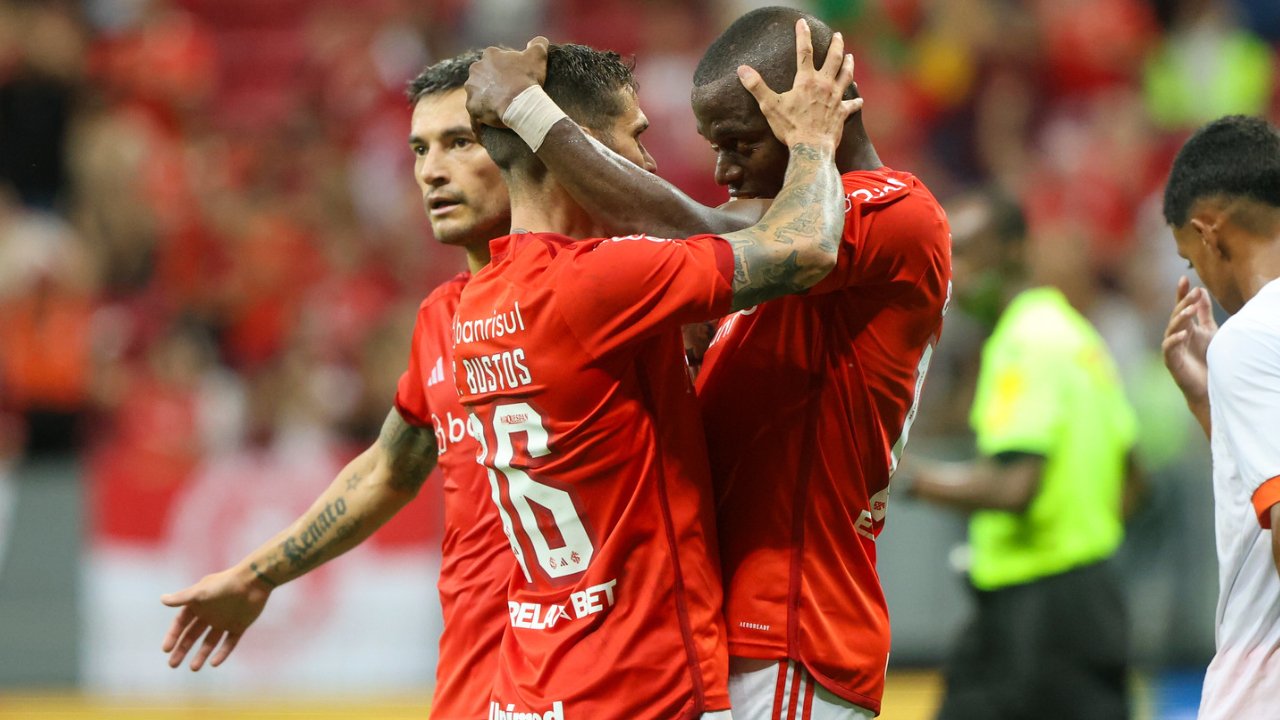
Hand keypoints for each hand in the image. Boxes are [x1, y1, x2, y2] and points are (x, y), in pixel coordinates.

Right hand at [161, 567, 270, 670]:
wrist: (253, 581)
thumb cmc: (224, 584)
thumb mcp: (201, 592)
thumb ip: (182, 598)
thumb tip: (162, 599)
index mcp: (198, 604)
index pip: (181, 623)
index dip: (173, 635)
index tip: (166, 649)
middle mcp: (210, 614)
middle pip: (192, 635)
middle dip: (182, 649)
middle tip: (172, 664)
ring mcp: (224, 621)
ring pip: (210, 642)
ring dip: (201, 654)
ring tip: (193, 668)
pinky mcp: (239, 626)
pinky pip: (229, 643)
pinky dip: (222, 653)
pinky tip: (214, 663)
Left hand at [465, 37, 548, 128]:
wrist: (520, 103)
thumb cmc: (527, 79)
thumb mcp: (538, 56)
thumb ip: (538, 44)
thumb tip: (540, 40)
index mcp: (490, 55)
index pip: (495, 60)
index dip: (506, 69)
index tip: (515, 78)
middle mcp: (476, 69)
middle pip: (483, 75)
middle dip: (492, 82)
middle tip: (507, 93)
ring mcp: (472, 88)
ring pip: (477, 93)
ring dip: (486, 98)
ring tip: (500, 107)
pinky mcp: (472, 107)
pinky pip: (475, 113)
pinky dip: (481, 118)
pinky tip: (489, 123)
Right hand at [737, 19, 861, 149]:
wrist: (812, 147)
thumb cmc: (791, 127)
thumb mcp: (770, 106)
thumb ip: (757, 86)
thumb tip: (742, 69)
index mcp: (806, 80)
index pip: (804, 51)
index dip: (803, 35)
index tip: (802, 23)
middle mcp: (824, 85)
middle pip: (834, 59)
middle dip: (836, 45)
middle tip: (838, 35)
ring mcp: (836, 98)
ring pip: (846, 76)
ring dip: (849, 65)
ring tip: (850, 57)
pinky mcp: (842, 113)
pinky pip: (852, 105)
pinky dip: (856, 101)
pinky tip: (859, 100)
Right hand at [1162, 275, 1216, 406]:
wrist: (1208, 385)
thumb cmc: (1208, 359)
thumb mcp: (1210, 331)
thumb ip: (1205, 313)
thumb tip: (1202, 291)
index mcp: (1185, 326)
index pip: (1181, 306)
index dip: (1181, 293)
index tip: (1184, 278)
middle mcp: (1176, 334)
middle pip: (1177, 314)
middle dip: (1184, 302)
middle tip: (1193, 292)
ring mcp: (1172, 347)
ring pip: (1172, 328)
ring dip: (1180, 318)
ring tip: (1190, 309)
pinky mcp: (1171, 361)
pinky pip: (1169, 348)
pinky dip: (1175, 340)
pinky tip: (1183, 333)